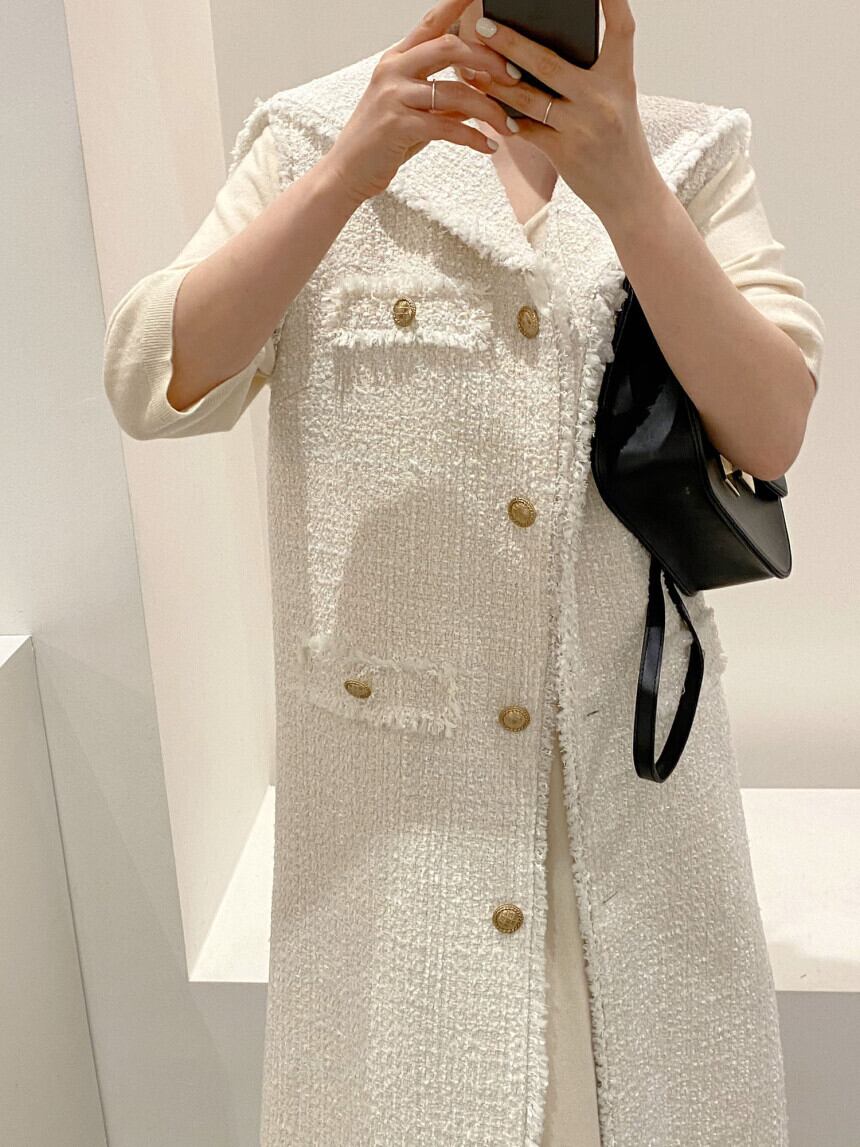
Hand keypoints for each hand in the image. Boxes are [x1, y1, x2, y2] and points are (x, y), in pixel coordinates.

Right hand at [326, 0, 521, 204]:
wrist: (348, 172)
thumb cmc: (382, 142)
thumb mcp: (416, 113)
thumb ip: (446, 100)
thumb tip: (481, 92)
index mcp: (397, 59)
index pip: (431, 23)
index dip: (456, 4)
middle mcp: (394, 69)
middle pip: (449, 47)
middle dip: (487, 59)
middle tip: (513, 75)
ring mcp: (394, 95)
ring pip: (454, 90)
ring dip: (488, 108)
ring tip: (506, 126)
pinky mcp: (398, 125)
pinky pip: (447, 126)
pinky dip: (473, 137)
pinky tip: (488, 146)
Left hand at [469, 0, 666, 224]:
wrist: (629, 193)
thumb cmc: (618, 141)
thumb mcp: (616, 101)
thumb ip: (588, 77)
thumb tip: (536, 57)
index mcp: (621, 77)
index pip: (621, 28)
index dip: (612, 0)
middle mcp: (604, 98)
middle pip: (548, 62)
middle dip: (510, 43)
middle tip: (483, 25)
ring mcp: (584, 126)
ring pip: (528, 98)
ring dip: (496, 84)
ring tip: (473, 71)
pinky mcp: (566, 153)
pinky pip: (526, 131)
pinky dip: (506, 120)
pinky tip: (488, 109)